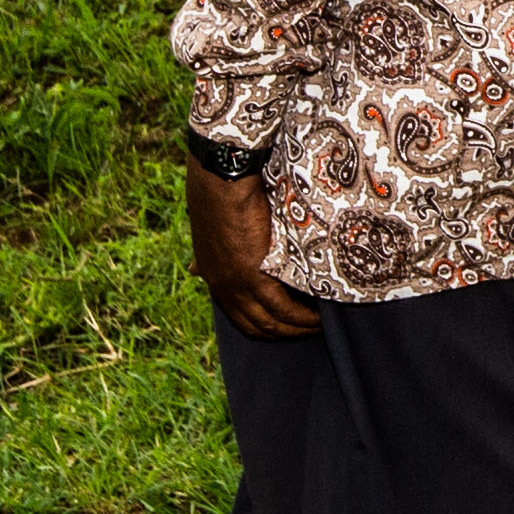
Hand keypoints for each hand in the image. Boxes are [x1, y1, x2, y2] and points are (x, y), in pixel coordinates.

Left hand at [185, 160, 319, 338]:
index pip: (237, 315)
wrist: (223, 180)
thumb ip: (207, 256)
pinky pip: (284, 308)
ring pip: (273, 321)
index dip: (261, 326)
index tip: (284, 326)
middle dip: (284, 333)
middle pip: (257, 325)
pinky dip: (303, 317)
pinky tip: (319, 316)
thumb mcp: (208, 233)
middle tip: (309, 330)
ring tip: (320, 325)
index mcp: (211, 276)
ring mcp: (237, 284)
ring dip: (298, 328)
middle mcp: (222, 286)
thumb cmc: (220, 196)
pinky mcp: (255, 276)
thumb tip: (192, 269)